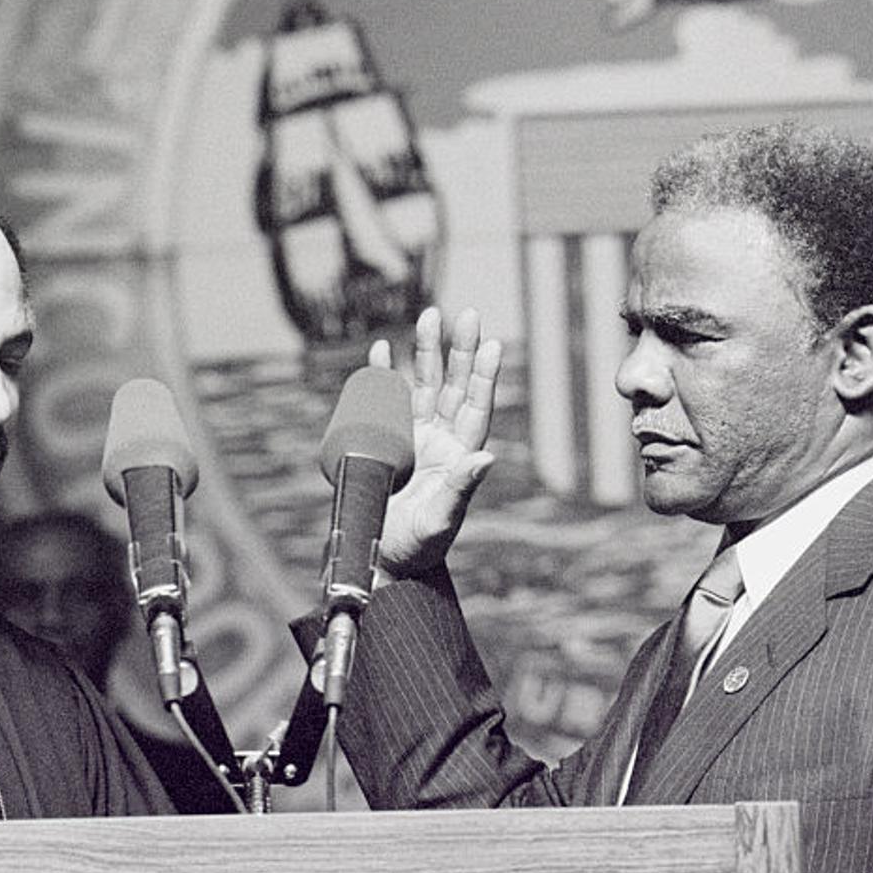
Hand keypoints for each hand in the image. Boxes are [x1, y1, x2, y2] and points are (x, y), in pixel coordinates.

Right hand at [370, 307, 500, 577]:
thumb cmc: (416, 545)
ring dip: (425, 351)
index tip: (492, 344)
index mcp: (459, 455)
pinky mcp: (386, 439)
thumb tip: (487, 458)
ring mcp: (413, 436)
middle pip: (452, 385)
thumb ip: (460, 488)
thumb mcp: (441, 519)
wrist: (380, 558)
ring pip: (422, 384)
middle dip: (458, 350)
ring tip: (430, 316)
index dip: (484, 376)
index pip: (475, 407)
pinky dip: (384, 374)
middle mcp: (440, 439)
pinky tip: (384, 349)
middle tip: (466, 314)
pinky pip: (386, 399)